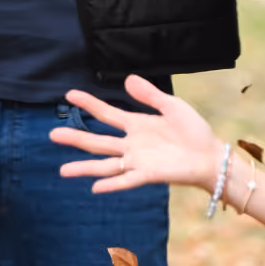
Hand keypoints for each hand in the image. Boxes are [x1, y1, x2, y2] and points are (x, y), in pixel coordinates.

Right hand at [50, 75, 222, 194]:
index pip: (106, 113)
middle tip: (52, 134)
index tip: (69, 94)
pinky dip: (111, 184)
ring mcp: (138, 161)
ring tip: (62, 169)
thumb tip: (126, 79)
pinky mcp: (149, 175)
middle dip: (75, 138)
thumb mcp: (172, 106)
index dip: (88, 103)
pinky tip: (95, 187)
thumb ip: (149, 94)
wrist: (212, 157)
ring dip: (84, 166)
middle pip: (97, 141)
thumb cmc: (194, 132)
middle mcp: (132, 144)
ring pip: (105, 164)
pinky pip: (126, 180)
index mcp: (136, 125)